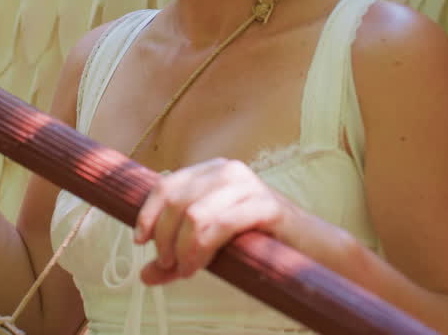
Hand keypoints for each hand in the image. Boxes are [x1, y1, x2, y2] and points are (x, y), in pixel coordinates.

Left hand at [132, 158, 294, 284]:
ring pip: (195, 214)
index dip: (148, 214)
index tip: (141, 241)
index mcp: (210, 171)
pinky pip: (222, 225)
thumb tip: (144, 275)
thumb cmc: (254, 240)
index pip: (166, 185)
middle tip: (168, 265)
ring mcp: (248, 185)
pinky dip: (204, 249)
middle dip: (165, 238)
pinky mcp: (267, 205)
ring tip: (186, 269)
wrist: (307, 243)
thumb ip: (177, 256)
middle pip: (176, 202)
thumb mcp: (208, 245)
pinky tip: (203, 265)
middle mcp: (228, 170)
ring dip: (183, 248)